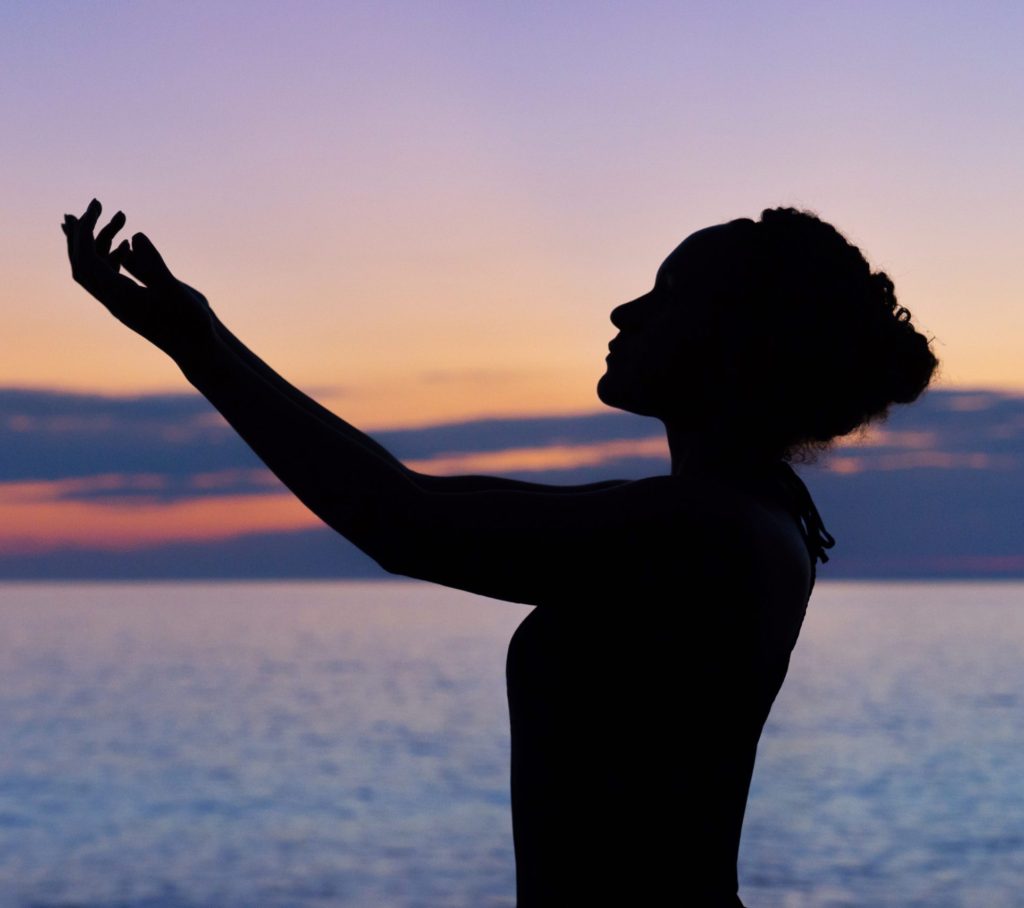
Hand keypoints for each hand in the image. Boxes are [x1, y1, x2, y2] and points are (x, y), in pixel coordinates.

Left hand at [63, 199, 215, 362]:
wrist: (199, 349)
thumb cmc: (191, 324)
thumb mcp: (175, 291)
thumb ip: (154, 265)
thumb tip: (134, 236)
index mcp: (119, 297)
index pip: (87, 259)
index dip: (87, 230)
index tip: (97, 205)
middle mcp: (114, 300)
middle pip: (82, 262)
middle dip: (84, 231)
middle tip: (94, 204)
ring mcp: (122, 301)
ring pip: (97, 267)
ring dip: (102, 239)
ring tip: (121, 216)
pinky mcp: (132, 301)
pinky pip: (110, 275)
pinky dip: (112, 254)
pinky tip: (127, 244)